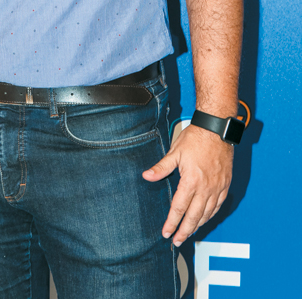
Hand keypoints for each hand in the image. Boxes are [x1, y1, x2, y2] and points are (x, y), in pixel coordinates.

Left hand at [143, 123, 232, 245]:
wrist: (217, 130)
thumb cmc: (195, 139)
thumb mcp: (175, 152)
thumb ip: (161, 167)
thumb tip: (146, 176)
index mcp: (191, 181)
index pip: (179, 208)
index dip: (172, 222)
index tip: (166, 233)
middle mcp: (206, 188)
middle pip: (194, 217)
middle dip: (184, 231)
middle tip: (176, 241)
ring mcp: (217, 188)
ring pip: (207, 214)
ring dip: (197, 226)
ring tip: (188, 233)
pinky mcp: (225, 185)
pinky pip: (218, 206)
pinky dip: (210, 215)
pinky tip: (205, 219)